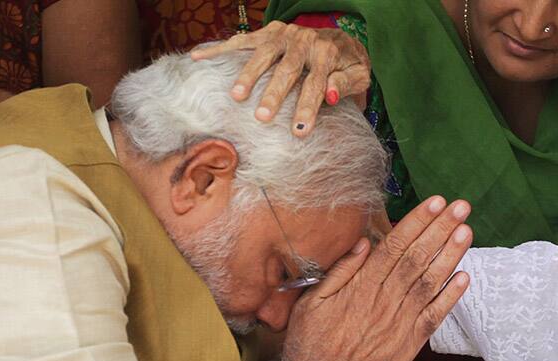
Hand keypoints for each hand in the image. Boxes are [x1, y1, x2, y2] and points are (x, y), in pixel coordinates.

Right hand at [191, 21, 369, 136]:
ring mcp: (284, 35)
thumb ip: (346, 85)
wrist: (340, 36)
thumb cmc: (348, 64)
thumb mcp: (359, 75)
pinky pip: (242, 40)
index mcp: (327, 53)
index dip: (308, 108)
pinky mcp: (268, 32)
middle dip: (274, 95)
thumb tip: (329, 95)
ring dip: (248, 75)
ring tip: (237, 96)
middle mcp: (304, 41)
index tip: (298, 131)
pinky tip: (198, 57)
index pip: (316, 84)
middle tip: (263, 118)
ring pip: (263, 54)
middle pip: (286, 70)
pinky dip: (219, 49)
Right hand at [281, 196, 471, 360]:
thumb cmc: (310, 348)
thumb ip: (340, 272)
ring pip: (430, 282)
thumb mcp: (312, 304)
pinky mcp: (408, 346)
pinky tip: (465, 277)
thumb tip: (364, 243)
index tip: (435, 203)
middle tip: (460, 207)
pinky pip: (434, 317)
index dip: (417, 222)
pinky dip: (450, 297)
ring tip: (466, 231)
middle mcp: (384, 301)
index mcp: (361, 287)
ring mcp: (399, 324)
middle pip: (418, 257)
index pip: (394, 245)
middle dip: (441, 229)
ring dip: (450, 255)